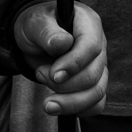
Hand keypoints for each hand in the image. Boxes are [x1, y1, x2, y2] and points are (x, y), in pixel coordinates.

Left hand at [13, 0, 106, 116]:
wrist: (33, 39)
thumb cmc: (36, 26)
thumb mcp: (35, 22)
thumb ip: (47, 32)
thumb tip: (62, 43)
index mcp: (88, 23)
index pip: (91, 46)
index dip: (74, 63)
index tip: (53, 75)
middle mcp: (99, 45)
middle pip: (93, 73)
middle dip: (65, 84)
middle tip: (39, 74)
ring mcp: (99, 66)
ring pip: (97, 92)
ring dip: (71, 102)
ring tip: (47, 103)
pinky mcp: (95, 84)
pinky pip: (96, 103)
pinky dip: (78, 109)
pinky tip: (59, 107)